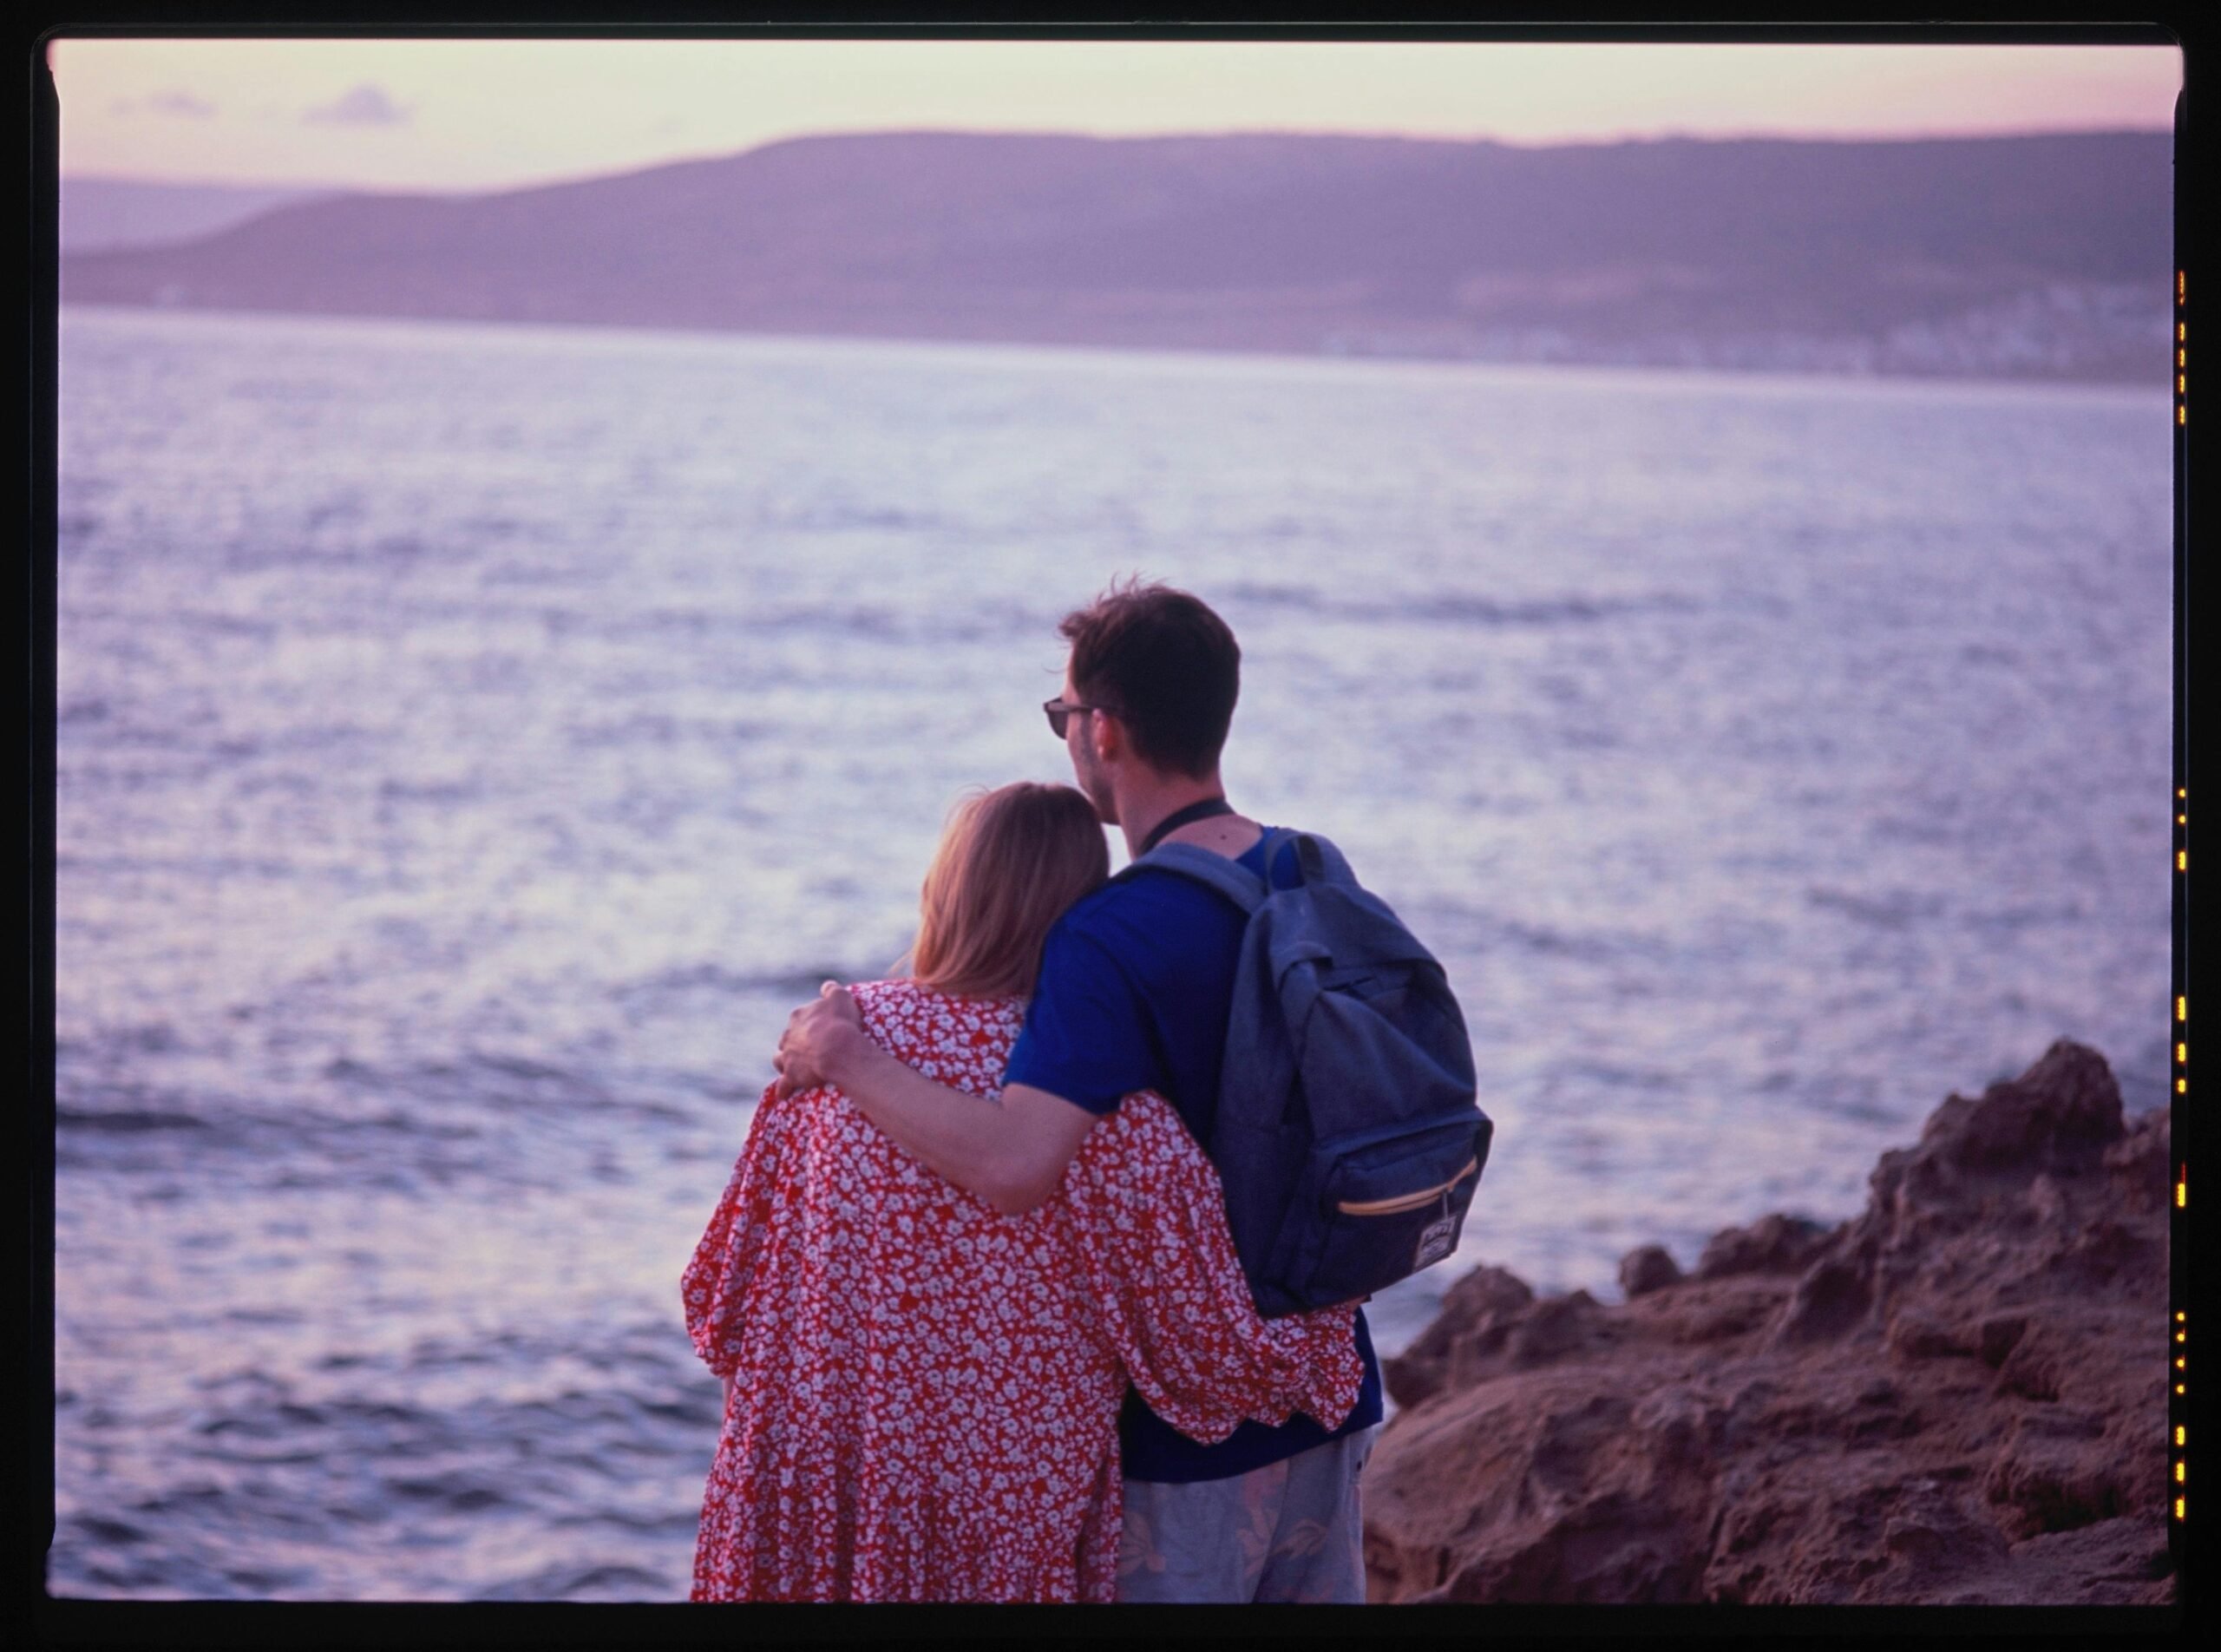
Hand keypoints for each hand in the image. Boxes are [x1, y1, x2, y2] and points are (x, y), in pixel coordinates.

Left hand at [773, 981, 863, 1097]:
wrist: (837, 1049)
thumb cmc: (841, 1022)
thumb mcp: (841, 997)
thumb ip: (832, 990)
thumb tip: (827, 985)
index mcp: (798, 1016)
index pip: (798, 1019)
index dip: (809, 1024)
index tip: (819, 1029)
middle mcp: (788, 1035)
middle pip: (786, 1039)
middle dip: (794, 1043)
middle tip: (808, 1049)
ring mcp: (787, 1056)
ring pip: (779, 1060)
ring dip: (784, 1062)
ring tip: (793, 1068)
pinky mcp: (790, 1076)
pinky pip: (783, 1086)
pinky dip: (783, 1090)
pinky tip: (784, 1095)